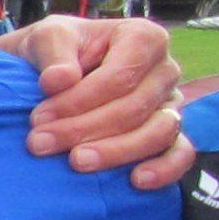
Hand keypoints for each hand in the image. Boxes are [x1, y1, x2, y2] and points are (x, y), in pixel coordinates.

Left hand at [3, 14, 194, 188]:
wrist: (50, 76)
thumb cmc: (54, 53)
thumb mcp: (45, 38)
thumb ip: (52, 53)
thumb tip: (59, 80)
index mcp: (143, 38)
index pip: (120, 76)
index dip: (79, 100)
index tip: (38, 118)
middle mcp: (165, 70)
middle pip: (135, 108)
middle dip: (84, 129)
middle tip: (39, 143)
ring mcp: (171, 104)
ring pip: (158, 133)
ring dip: (116, 152)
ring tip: (76, 163)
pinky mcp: (169, 134)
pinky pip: (180, 153)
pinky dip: (164, 169)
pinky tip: (136, 181)